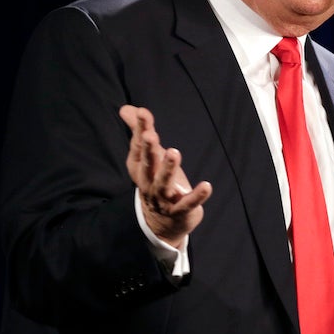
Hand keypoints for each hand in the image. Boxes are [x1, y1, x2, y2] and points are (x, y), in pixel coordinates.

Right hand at [120, 104, 211, 247]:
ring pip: (163, 184)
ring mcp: (163, 199)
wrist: (160, 224)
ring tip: (174, 152)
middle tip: (150, 135)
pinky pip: (188, 204)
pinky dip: (197, 196)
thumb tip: (126, 108)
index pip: (139, 146)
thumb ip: (139, 131)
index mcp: (140, 168)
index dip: (140, 129)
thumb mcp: (148, 156)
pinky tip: (207, 186)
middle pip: (147, 164)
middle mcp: (148, 182)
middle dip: (148, 150)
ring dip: (168, 169)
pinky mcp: (180, 211)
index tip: (142, 112)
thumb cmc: (155, 181)